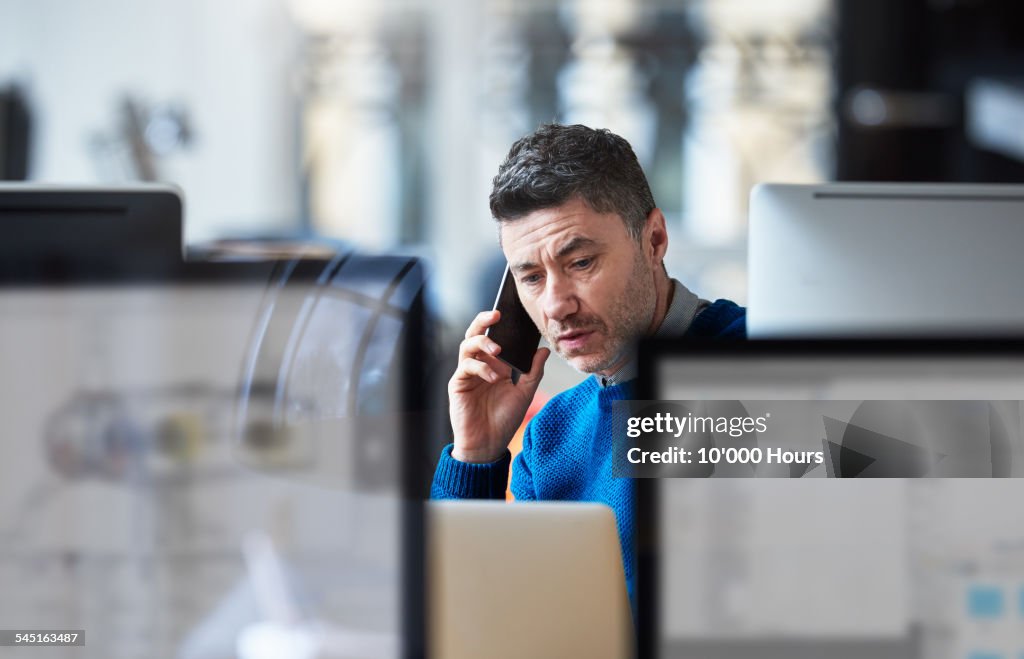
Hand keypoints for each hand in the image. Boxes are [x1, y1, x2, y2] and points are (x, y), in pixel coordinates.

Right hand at [448, 309, 549, 463]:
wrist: (489, 443)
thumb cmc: (504, 418)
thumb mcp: (525, 393)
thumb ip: (533, 371)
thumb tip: (544, 350)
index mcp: (495, 363)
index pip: (494, 336)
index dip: (499, 323)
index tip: (511, 311)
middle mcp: (479, 364)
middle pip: (475, 333)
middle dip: (484, 321)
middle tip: (496, 315)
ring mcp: (467, 373)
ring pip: (467, 345)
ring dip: (483, 343)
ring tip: (498, 350)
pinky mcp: (458, 384)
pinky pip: (465, 367)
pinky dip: (481, 368)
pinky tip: (494, 377)